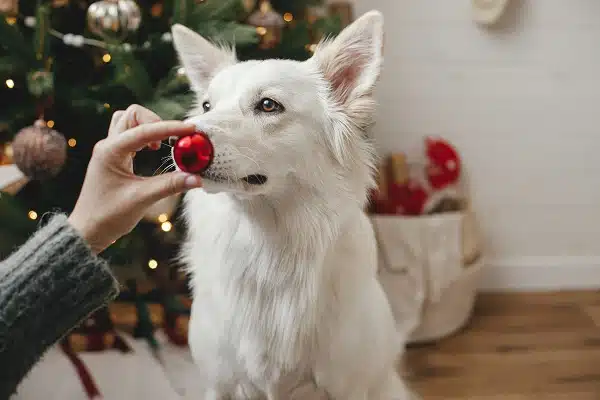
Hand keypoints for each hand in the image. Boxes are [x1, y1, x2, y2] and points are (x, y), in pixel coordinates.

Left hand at [68, 105, 201, 253]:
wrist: (88, 231)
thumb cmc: (107, 216)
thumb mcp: (142, 199)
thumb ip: (170, 185)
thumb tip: (196, 177)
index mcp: (110, 152)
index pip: (144, 131)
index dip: (169, 128)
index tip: (190, 129)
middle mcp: (108, 146)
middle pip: (132, 114)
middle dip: (156, 121)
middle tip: (173, 140)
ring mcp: (110, 150)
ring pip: (129, 121)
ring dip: (148, 126)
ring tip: (162, 146)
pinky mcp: (114, 157)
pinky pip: (130, 134)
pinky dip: (145, 135)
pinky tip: (154, 150)